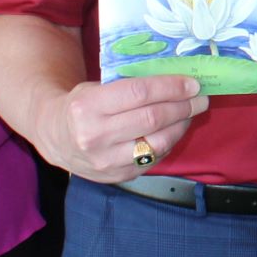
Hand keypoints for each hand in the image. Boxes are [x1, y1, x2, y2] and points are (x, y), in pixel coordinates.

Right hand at [35, 74, 209, 184]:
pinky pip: (153, 159)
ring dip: (181, 126)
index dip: (171, 88)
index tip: (192, 84)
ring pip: (157, 143)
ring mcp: (106, 161)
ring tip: (190, 114)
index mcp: (88, 106)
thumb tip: (175, 80)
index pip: (139, 93)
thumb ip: (128, 86)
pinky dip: (168, 143)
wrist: (55, 137)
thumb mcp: (95, 87)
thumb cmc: (81, 105)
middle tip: (200, 98)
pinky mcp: (117, 176)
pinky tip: (174, 130)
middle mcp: (95, 136)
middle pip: (152, 119)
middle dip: (183, 107)